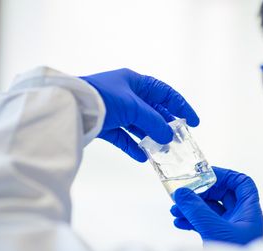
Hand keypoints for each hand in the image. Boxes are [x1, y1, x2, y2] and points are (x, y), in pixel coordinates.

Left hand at [81, 68, 198, 161]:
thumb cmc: (102, 98)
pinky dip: (132, 146)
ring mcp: (114, 109)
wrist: (69, 106)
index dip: (181, 107)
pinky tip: (142, 157)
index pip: (165, 93)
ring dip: (150, 137)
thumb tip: (169, 137)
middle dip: (166, 125)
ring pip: (138, 125)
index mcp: (134, 81)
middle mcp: (125, 93)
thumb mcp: (134, 107)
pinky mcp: (103, 124)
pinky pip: (122, 136)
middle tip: (179, 139)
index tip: (194, 122)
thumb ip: (154, 123)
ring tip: (163, 151)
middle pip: (152, 110)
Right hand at [170, 167, 262, 244]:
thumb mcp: (214, 230)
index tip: (205, 175)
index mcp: (250, 212)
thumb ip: (197, 210)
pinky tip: (178, 222)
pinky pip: (206, 224)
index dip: (225, 175)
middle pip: (223, 195)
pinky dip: (192, 220)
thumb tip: (181, 192)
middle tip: (184, 193)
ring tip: (174, 210)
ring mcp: (232, 230)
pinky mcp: (221, 240)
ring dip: (193, 207)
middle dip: (201, 193)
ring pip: (212, 210)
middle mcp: (242, 219)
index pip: (243, 183)